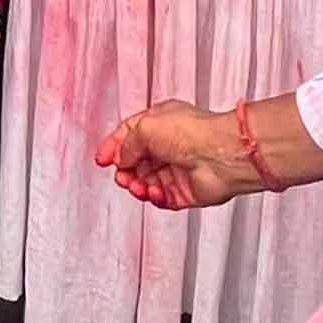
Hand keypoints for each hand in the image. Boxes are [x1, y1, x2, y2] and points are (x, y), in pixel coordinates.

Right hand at [93, 100, 250, 209]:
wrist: (221, 155)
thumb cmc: (191, 132)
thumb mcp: (144, 128)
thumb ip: (126, 145)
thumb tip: (120, 159)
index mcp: (160, 123)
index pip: (130, 135)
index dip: (114, 147)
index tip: (101, 159)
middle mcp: (169, 145)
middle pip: (137, 162)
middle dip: (124, 171)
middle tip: (121, 176)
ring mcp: (178, 169)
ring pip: (147, 182)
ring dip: (138, 186)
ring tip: (137, 186)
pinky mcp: (187, 192)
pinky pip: (163, 199)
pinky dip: (154, 198)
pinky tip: (153, 193)